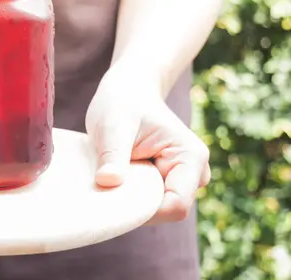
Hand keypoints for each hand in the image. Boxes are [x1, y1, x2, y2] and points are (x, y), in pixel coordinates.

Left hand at [85, 62, 209, 223]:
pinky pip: (150, 202)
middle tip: (108, 181)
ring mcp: (182, 178)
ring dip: (133, 200)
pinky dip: (131, 195)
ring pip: (158, 209)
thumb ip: (113, 155)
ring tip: (114, 172)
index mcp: (190, 156)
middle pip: (167, 211)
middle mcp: (194, 171)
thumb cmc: (121, 104)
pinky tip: (117, 177)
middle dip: (137, 205)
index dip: (144, 211)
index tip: (113, 196)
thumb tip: (108, 182)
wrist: (126, 92)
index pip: (176, 205)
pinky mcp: (167, 181)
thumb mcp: (113, 125)